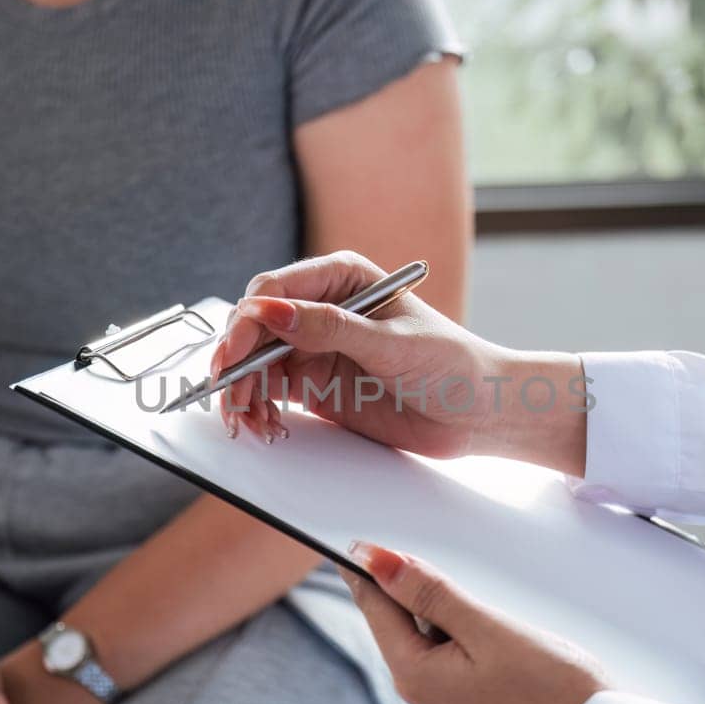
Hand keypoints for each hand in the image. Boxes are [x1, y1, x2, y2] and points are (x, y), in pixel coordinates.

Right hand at [213, 251, 587, 472]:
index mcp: (342, 279)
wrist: (479, 414)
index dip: (249, 320)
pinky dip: (257, 407)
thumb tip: (272, 311)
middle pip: (256, 326)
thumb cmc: (452, 365)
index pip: (276, 290)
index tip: (236, 350)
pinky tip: (260, 424)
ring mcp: (315, 348)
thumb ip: (330, 329)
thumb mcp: (391, 344)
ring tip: (244, 419)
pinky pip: (269, 392)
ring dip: (241, 388)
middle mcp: (322, 309)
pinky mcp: (315, 385)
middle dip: (235, 358)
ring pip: (256, 362)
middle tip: (225, 392)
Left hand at [339, 542, 608, 703]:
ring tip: (499, 632)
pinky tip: (506, 660)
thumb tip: (377, 562)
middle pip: (406, 633)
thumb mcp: (489, 629)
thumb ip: (430, 592)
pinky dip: (472, 661)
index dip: (371, 571)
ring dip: (453, 633)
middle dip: (425, 603)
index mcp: (417, 682)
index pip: (377, 610)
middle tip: (459, 583)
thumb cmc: (557, 692)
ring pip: (435, 657)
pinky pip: (457, 682)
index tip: (359, 544)